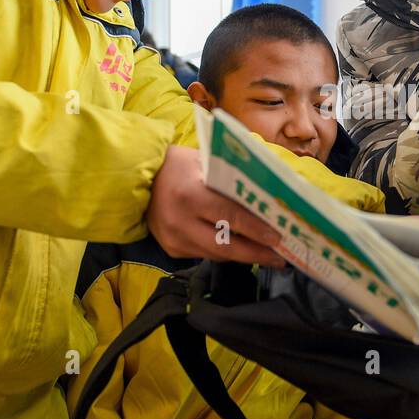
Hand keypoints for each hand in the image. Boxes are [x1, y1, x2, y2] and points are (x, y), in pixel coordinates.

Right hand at [146, 145, 284, 266]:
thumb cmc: (177, 165)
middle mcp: (180, 222)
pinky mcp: (172, 250)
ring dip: (244, 256)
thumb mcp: (204, 161)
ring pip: (217, 254)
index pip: (230, 216)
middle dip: (257, 253)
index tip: (279, 237)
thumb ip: (231, 177)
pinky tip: (243, 250)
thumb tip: (268, 193)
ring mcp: (174, 239)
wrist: (136, 179)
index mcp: (190, 196)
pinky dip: (226, 252)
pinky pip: (205, 254)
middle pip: (226, 245)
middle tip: (282, 256)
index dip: (256, 229)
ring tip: (269, 255)